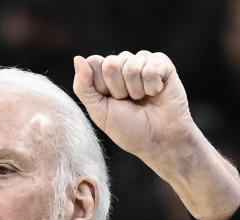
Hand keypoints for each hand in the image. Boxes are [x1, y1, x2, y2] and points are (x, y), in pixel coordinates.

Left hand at [72, 52, 195, 166]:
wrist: (158, 141)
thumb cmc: (129, 129)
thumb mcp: (99, 112)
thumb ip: (83, 87)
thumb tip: (78, 58)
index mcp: (106, 75)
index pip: (94, 62)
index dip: (101, 85)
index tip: (111, 101)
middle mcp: (124, 65)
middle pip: (111, 63)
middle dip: (118, 89)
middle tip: (129, 102)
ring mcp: (143, 62)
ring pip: (130, 65)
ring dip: (136, 90)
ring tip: (143, 100)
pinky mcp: (162, 64)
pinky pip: (150, 67)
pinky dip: (152, 86)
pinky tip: (156, 93)